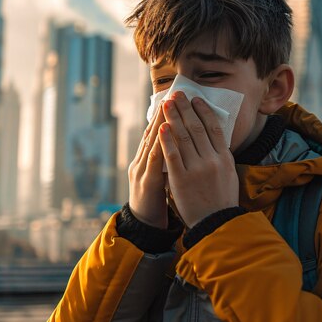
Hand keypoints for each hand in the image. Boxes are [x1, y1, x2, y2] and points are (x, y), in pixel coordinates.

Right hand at [128, 105, 167, 228]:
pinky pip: (154, 162)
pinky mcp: (147, 184)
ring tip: (167, 108)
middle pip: (152, 133)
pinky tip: (163, 134)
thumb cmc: (155, 200)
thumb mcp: (162, 176)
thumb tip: (179, 142)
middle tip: (172, 96)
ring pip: (150, 143)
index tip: (174, 99)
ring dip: (159, 124)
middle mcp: (142, 162)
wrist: (144, 225)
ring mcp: (143, 172)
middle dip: (163, 114)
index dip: (163, 116)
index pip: (156, 133)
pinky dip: (158, 146)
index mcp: (146, 160)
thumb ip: (167, 159)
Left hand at [158, 92, 238, 227]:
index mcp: (224, 157)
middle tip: (177, 95)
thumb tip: (216, 137)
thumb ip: (222, 156)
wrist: (215, 223)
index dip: (203, 111)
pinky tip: (161, 127)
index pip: (214, 128)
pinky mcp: (181, 179)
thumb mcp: (229, 174)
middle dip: (185, 109)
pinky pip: (172, 155)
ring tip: (166, 105)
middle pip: (197, 128)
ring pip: (184, 137)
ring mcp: (196, 169)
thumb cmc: (222, 199)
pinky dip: (167, 140)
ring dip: (173, 118)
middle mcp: (212, 160)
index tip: (195, 99)